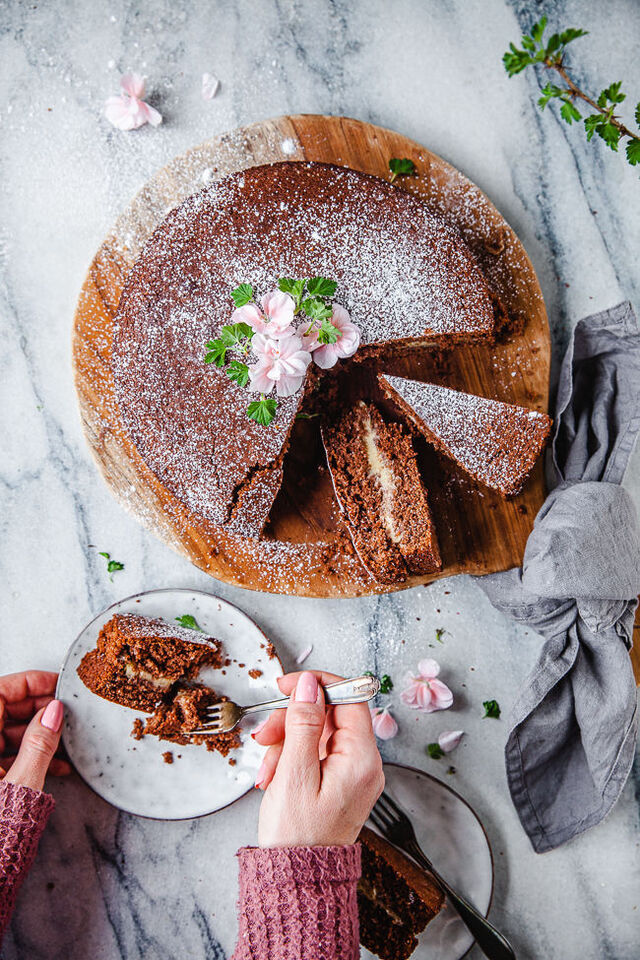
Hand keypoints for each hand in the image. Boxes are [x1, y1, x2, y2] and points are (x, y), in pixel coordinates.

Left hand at [0, 671, 70, 790]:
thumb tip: (53, 714)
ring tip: (66, 741)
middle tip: (65, 711)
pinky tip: (57, 766)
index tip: (55, 683)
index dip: (29, 683)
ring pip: (9, 735)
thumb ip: (37, 746)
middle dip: (39, 711)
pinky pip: (7, 759)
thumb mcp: (20, 783)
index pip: (0, 693)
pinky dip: (31, 759)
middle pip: (5, 712)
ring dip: (39, 737)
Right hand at [253, 670, 383, 847]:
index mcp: (362, 759)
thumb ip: (303, 724)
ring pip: (319, 733)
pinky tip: (274, 775)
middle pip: (330, 715)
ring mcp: (353, 774)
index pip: (350, 697)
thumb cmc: (297, 837)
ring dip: (287, 742)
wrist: (298, 881)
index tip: (288, 685)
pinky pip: (317, 754)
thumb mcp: (294, 773)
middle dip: (293, 720)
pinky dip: (293, 758)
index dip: (318, 685)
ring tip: (267, 767)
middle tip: (265, 734)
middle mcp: (365, 764)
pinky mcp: (340, 783)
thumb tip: (309, 686)